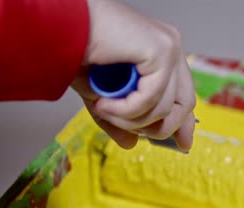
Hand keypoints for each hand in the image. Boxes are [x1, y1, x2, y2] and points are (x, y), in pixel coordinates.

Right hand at [71, 0, 195, 150]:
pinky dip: (125, 110)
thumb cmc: (77, 50)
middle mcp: (170, 47)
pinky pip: (152, 99)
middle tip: (122, 126)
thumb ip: (119, 118)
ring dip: (130, 120)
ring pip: (165, 109)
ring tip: (103, 109)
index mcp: (161, 53)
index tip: (182, 145)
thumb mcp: (101, 96)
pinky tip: (103, 103)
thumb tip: (132, 144)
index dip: (184, 124)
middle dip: (155, 127)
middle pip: (183, 105)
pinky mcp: (161, 49)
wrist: (60, 26)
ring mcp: (169, 47)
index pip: (184, 95)